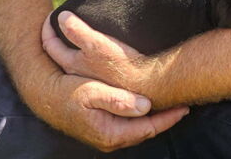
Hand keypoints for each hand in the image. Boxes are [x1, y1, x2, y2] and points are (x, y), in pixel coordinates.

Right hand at [37, 14, 188, 151]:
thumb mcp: (91, 92)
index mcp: (111, 133)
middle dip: (165, 118)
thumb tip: (145, 106)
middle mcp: (111, 138)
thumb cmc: (67, 93)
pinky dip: (142, 115)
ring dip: (155, 116)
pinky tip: (149, 103)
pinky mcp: (104, 127)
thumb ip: (117, 100)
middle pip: (147, 129)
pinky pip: (130, 123)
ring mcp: (107, 134)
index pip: (149, 128)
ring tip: (171, 103)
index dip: (169, 118)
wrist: (45, 96)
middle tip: (183, 103)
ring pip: (139, 127)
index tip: (184, 107)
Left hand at [42, 11, 149, 88]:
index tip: (51, 14)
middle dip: (55, 36)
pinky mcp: (105, 78)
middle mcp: (76, 74)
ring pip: (72, 59)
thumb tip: (62, 16)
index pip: (48, 44)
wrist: (146, 85)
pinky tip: (94, 48)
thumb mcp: (97, 45)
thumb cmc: (122, 66)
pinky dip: (84, 52)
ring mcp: (90, 77)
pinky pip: (88, 63)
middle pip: (58, 53)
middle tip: (57, 23)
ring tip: (74, 33)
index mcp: (71, 64)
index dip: (47, 27)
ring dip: (70, 45)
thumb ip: (77, 31)